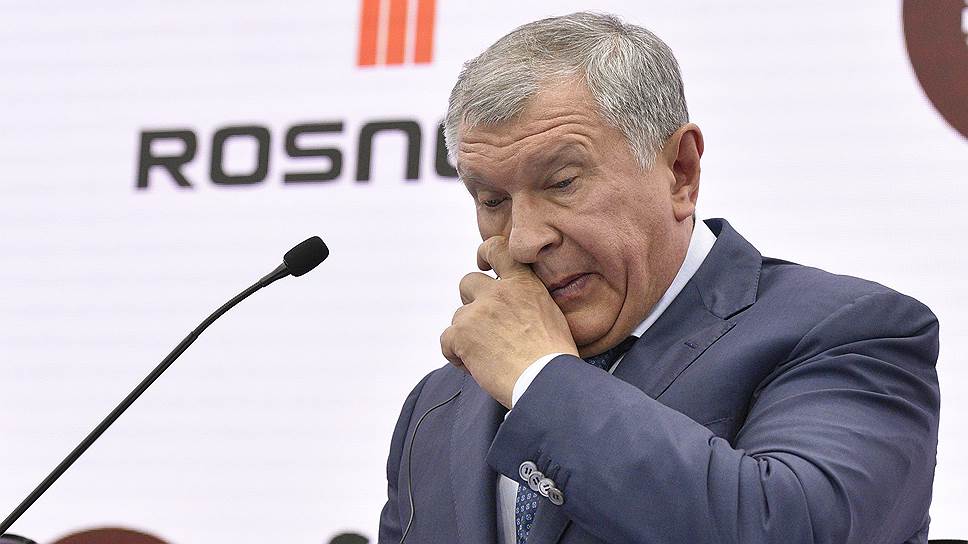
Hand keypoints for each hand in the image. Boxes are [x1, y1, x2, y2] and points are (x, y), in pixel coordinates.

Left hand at [440, 236, 577, 407]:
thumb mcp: (551, 315)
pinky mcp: (461, 334)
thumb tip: (515, 306)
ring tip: (488, 358)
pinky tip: (475, 368)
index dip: (485, 252)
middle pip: (468, 283)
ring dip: (467, 335)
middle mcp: (498, 292)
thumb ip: (528, 300)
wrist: (546, 381)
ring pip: (458, 318)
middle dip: (472, 303)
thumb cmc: (554, 358)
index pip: (497, 248)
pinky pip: (446, 341)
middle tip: (485, 328)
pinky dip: (456, 355)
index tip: (482, 264)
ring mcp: (477, 312)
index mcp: (523, 283)